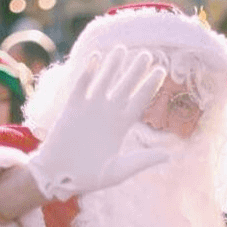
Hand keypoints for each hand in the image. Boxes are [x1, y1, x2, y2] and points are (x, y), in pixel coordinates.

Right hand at [26, 46, 168, 200]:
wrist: (58, 177)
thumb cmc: (88, 178)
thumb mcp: (117, 171)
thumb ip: (141, 161)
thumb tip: (168, 155)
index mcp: (121, 127)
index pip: (139, 101)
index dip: (150, 86)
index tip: (162, 70)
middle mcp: (107, 114)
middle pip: (124, 86)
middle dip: (135, 71)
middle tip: (146, 54)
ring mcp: (89, 109)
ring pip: (104, 81)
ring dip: (112, 65)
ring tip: (121, 49)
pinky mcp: (72, 108)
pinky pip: (82, 86)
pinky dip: (89, 72)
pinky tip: (97, 57)